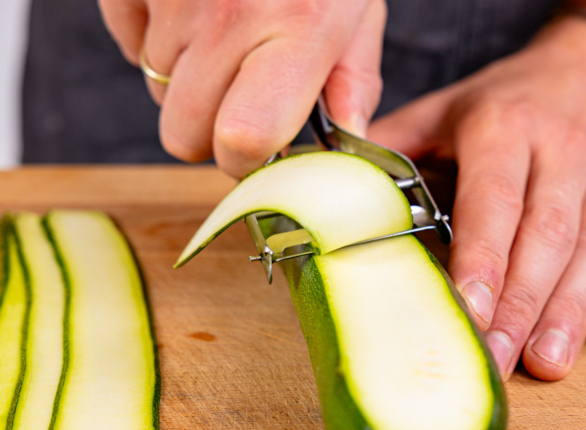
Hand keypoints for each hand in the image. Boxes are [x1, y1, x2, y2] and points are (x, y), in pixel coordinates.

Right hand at [100, 0, 385, 177]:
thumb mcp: (358, 13)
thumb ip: (351, 83)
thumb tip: (346, 143)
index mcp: (297, 35)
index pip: (244, 141)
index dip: (245, 159)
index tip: (258, 148)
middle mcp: (231, 17)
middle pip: (183, 135)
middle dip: (208, 132)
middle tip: (238, 99)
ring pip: (155, 88)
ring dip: (187, 79)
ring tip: (225, 35)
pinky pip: (126, 41)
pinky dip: (152, 38)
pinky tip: (190, 12)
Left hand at [369, 16, 585, 380]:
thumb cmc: (519, 95)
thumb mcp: (454, 104)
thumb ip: (398, 144)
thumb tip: (339, 187)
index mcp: (505, 127)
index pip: (493, 201)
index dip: (483, 259)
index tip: (467, 312)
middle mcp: (564, 149)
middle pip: (544, 237)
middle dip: (519, 305)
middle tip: (496, 362)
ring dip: (571, 311)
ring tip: (547, 363)